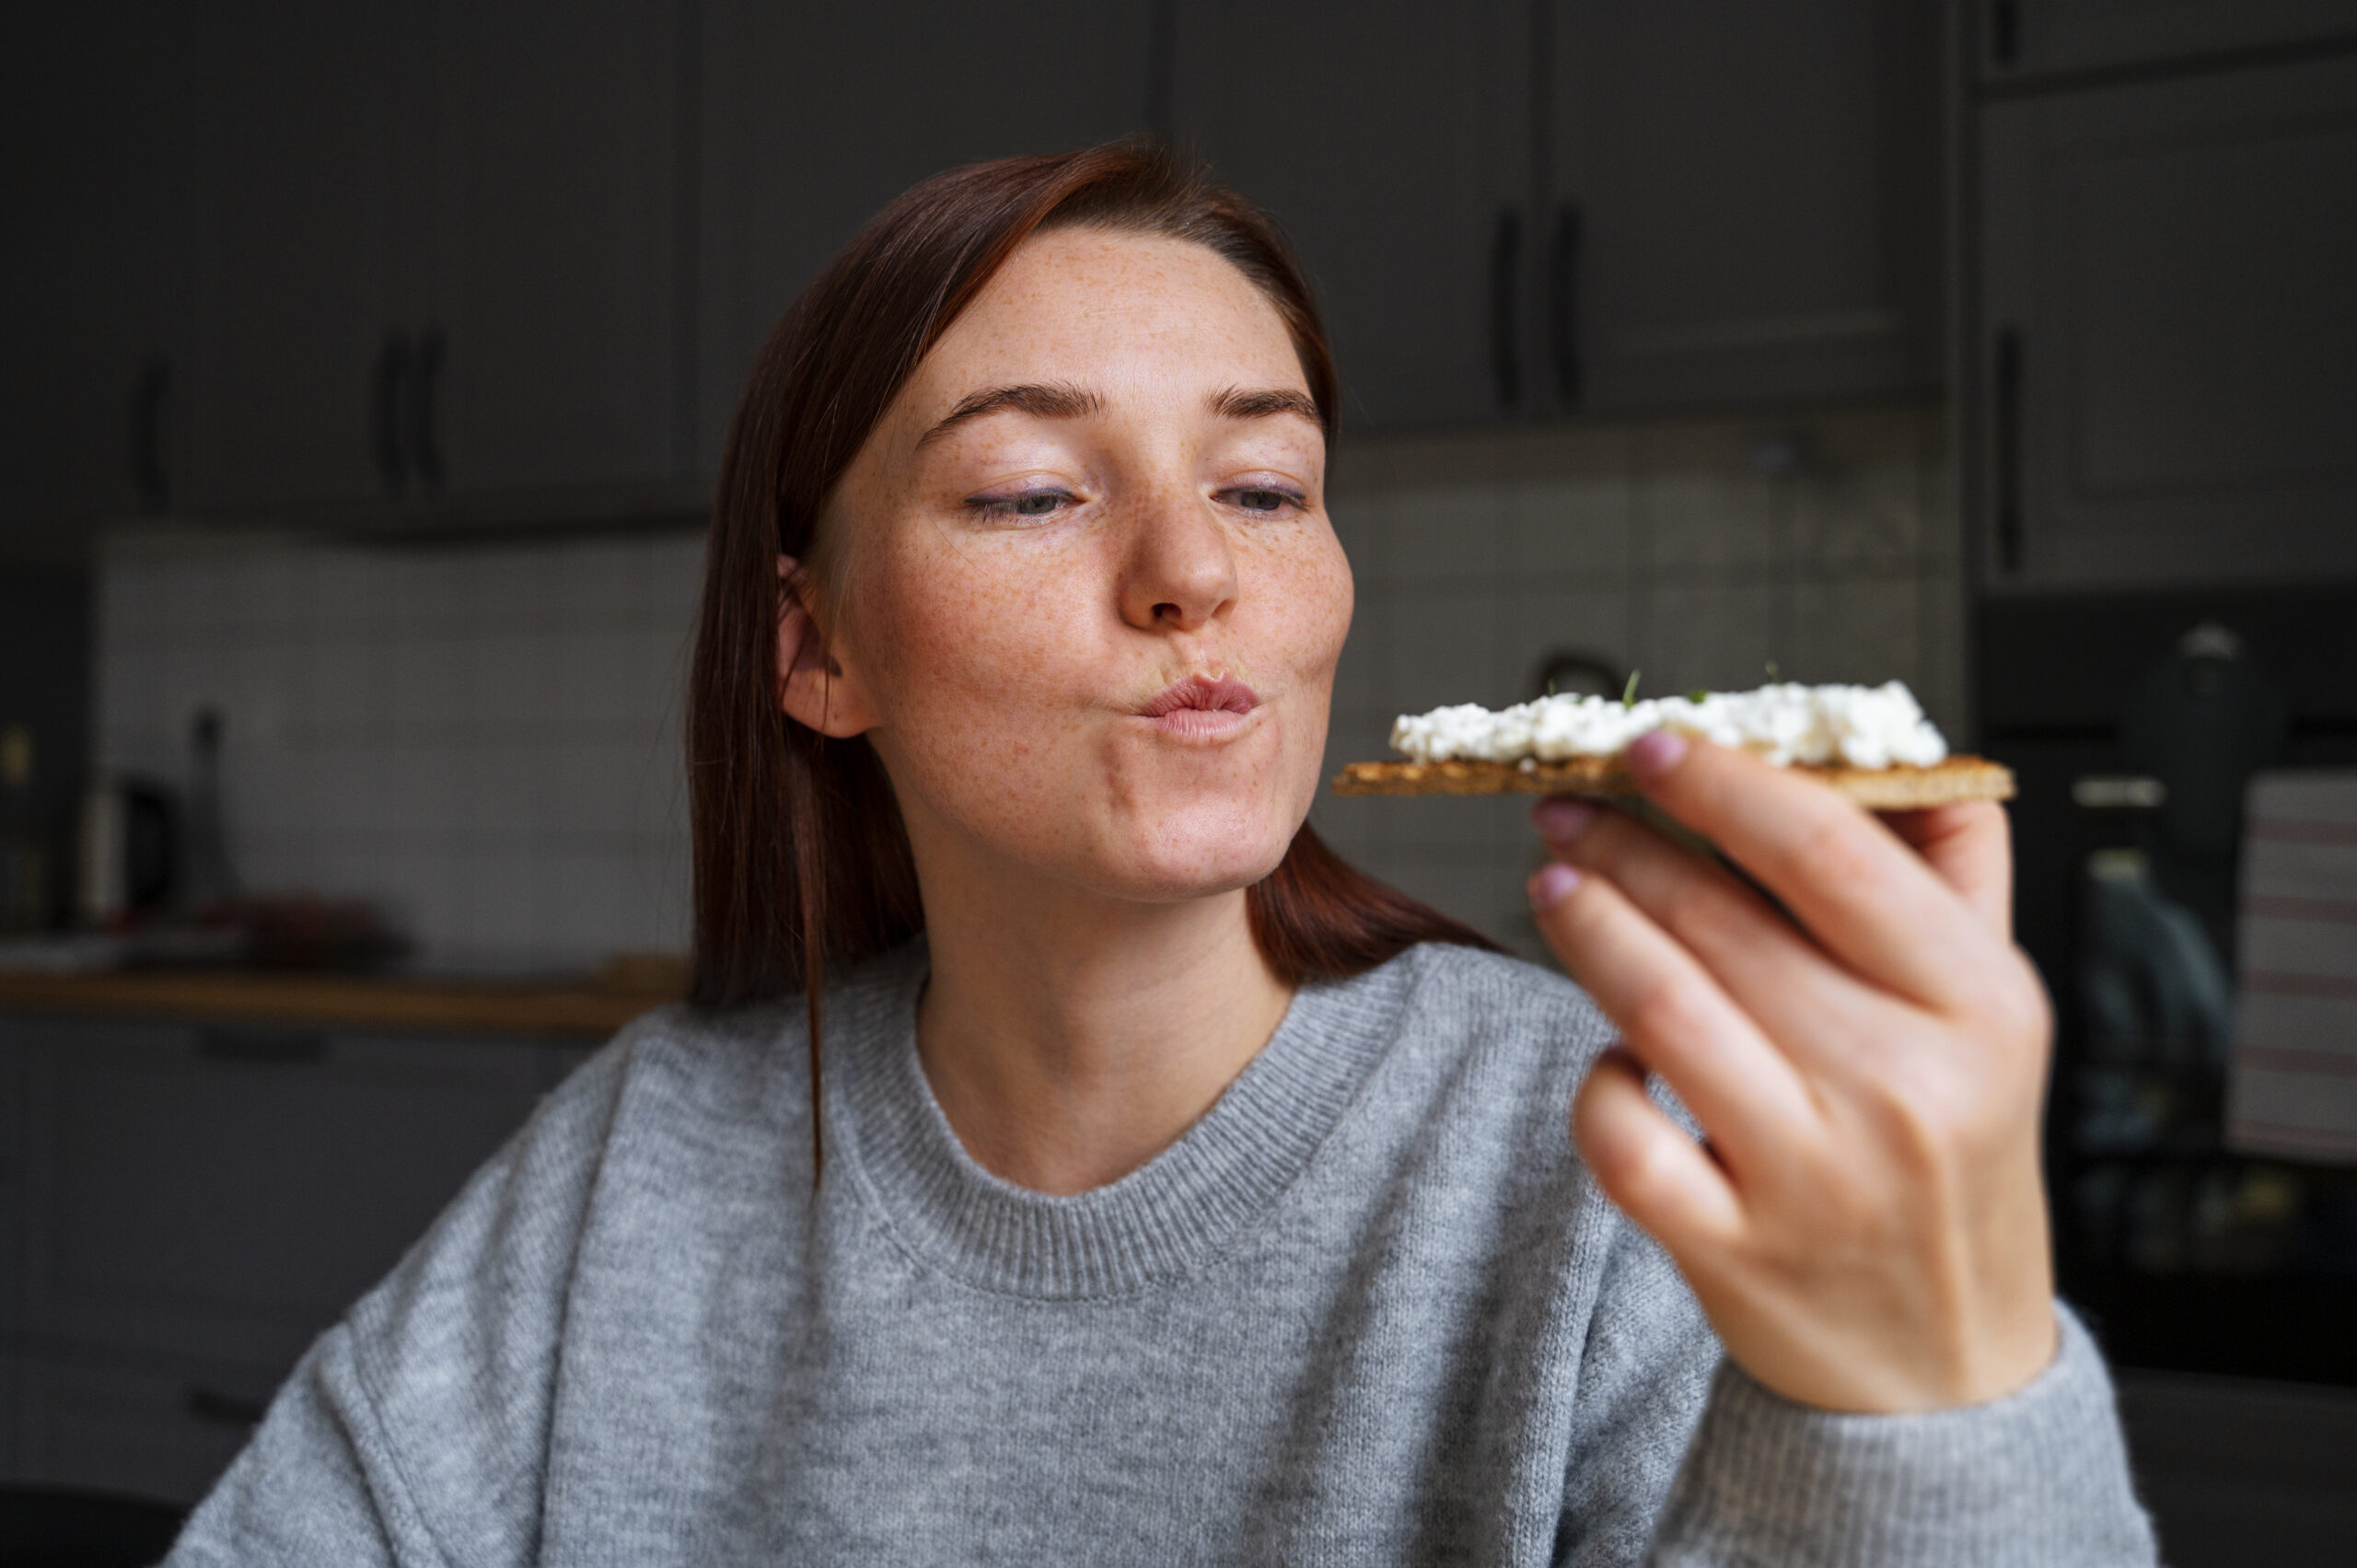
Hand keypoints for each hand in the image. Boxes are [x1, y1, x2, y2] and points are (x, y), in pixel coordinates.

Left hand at [1527, 732, 2057, 1413]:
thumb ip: (1947, 874)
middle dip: (1628, 845)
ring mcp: (1813, 1177)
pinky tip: (1610, 1054)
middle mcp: (1902, 1087)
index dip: (1725, 783)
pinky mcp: (1734, 1250)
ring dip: (1590, 928)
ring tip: (1555, 880)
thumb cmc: (1953, 1159)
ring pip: (1662, 1011)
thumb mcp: (1991, 1015)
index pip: (1831, 854)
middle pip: (1726, 923)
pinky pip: (1624, 1138)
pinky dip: (1598, 1083)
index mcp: (1980, 1005)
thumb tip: (1872, 750)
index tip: (1652, 742)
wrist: (1944, 1367)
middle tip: (1566, 806)